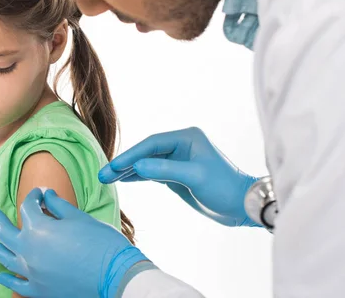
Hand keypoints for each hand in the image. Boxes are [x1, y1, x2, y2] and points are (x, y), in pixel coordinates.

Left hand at [0, 188, 151, 297]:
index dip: (34, 197)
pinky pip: (16, 284)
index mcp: (38, 228)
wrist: (116, 276)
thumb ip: (57, 206)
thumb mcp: (79, 218)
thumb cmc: (101, 243)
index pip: (28, 207)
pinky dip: (6, 278)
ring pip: (5, 258)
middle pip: (6, 231)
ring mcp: (31, 273)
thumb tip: (46, 196)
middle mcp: (28, 250)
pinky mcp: (39, 291)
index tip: (39, 194)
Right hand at [99, 127, 259, 226]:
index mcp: (186, 138)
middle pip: (145, 152)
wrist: (242, 206)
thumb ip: (165, 170)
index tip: (113, 167)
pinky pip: (151, 172)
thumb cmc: (224, 188)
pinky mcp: (176, 174)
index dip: (130, 155)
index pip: (151, 144)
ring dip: (127, 171)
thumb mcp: (194, 177)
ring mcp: (177, 159)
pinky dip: (137, 176)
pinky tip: (122, 180)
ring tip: (106, 179)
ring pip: (146, 162)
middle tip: (103, 174)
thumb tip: (136, 166)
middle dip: (124, 163)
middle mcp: (180, 145)